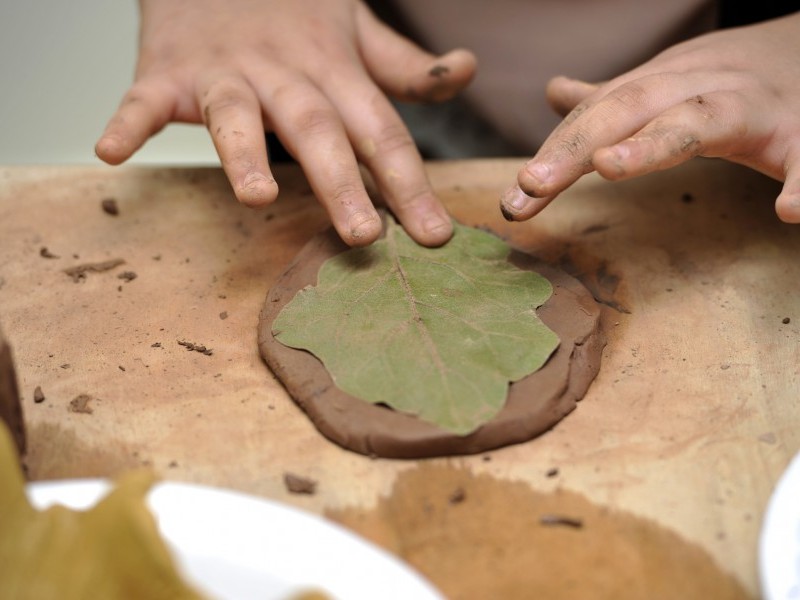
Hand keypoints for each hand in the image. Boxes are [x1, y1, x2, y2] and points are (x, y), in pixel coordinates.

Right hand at [95, 0, 474, 246]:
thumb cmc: (294, 9)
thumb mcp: (355, 29)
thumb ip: (404, 66)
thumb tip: (465, 72)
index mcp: (334, 70)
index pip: (380, 131)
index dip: (410, 183)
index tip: (435, 236)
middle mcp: (284, 73)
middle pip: (317, 130)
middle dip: (341, 183)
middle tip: (364, 236)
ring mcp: (225, 72)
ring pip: (236, 113)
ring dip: (242, 153)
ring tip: (256, 197)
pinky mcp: (167, 71)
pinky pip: (142, 98)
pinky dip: (127, 122)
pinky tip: (112, 152)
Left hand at [500, 12, 799, 223]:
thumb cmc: (732, 81)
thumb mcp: (667, 84)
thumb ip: (613, 99)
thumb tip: (556, 93)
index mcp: (663, 85)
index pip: (598, 115)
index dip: (554, 152)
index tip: (513, 198)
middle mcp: (701, 88)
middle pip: (632, 109)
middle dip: (578, 144)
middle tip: (532, 183)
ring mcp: (755, 107)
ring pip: (702, 119)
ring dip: (654, 142)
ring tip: (610, 167)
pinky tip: (788, 211)